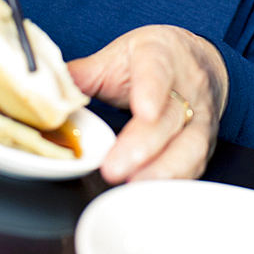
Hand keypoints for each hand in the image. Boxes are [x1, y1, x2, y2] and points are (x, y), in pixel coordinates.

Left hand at [67, 25, 228, 182]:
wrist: (199, 61)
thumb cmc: (156, 58)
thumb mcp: (119, 55)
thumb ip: (84, 75)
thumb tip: (48, 93)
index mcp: (161, 56)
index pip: (157, 70)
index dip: (151, 90)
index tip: (143, 111)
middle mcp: (187, 87)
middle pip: (170, 117)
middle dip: (143, 146)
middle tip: (114, 168)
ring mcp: (200, 116)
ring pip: (190, 145)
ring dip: (162, 171)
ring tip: (134, 187)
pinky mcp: (205, 142)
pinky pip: (194, 166)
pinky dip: (174, 183)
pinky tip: (153, 197)